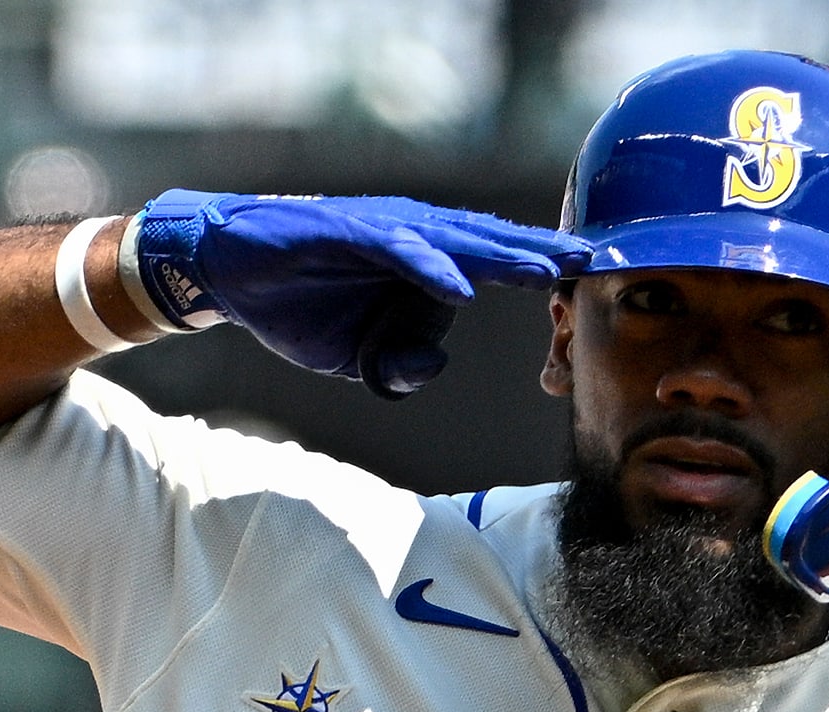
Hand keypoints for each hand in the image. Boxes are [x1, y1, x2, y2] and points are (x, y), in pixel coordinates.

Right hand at [128, 190, 589, 398]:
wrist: (229, 275)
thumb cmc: (301, 308)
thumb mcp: (358, 357)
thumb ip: (400, 364)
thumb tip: (432, 364)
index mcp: (425, 264)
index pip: (497, 264)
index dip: (543, 272)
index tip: (594, 285)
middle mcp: (412, 238)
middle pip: (491, 245)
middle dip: (545, 255)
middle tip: (598, 262)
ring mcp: (380, 231)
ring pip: (453, 240)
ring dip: (502, 255)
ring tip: (547, 270)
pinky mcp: (344, 231)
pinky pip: (394, 248)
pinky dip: (427, 266)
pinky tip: (459, 284)